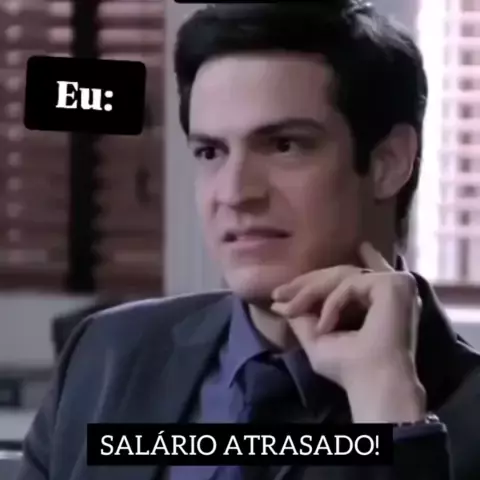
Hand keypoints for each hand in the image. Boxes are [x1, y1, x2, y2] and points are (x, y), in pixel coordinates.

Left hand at [271, 242, 425, 422]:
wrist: (374, 383)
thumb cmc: (349, 368)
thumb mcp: (316, 337)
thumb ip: (301, 315)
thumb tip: (277, 302)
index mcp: (377, 299)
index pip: (346, 276)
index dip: (315, 279)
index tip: (280, 292)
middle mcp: (389, 287)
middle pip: (339, 273)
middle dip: (305, 284)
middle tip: (277, 294)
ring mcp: (395, 283)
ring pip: (341, 275)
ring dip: (311, 292)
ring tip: (292, 311)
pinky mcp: (394, 283)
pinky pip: (351, 283)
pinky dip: (332, 303)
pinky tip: (324, 326)